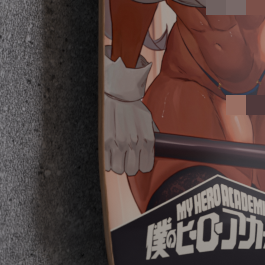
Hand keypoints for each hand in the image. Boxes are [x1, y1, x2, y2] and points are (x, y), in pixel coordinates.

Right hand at [103, 52, 154, 175]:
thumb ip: (153, 134)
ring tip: (116, 153)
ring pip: (118, 169)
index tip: (138, 159)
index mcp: (146, 139)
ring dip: (117, 163)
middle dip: (129, 164)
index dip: (142, 164)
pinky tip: (108, 151)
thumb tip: (160, 145)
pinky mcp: (104, 142)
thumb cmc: (132, 106)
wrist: (116, 93)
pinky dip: (106, 160)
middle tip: (126, 156)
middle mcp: (133, 143)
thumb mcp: (148, 119)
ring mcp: (118, 144)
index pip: (146, 166)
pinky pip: (105, 163)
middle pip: (132, 170)